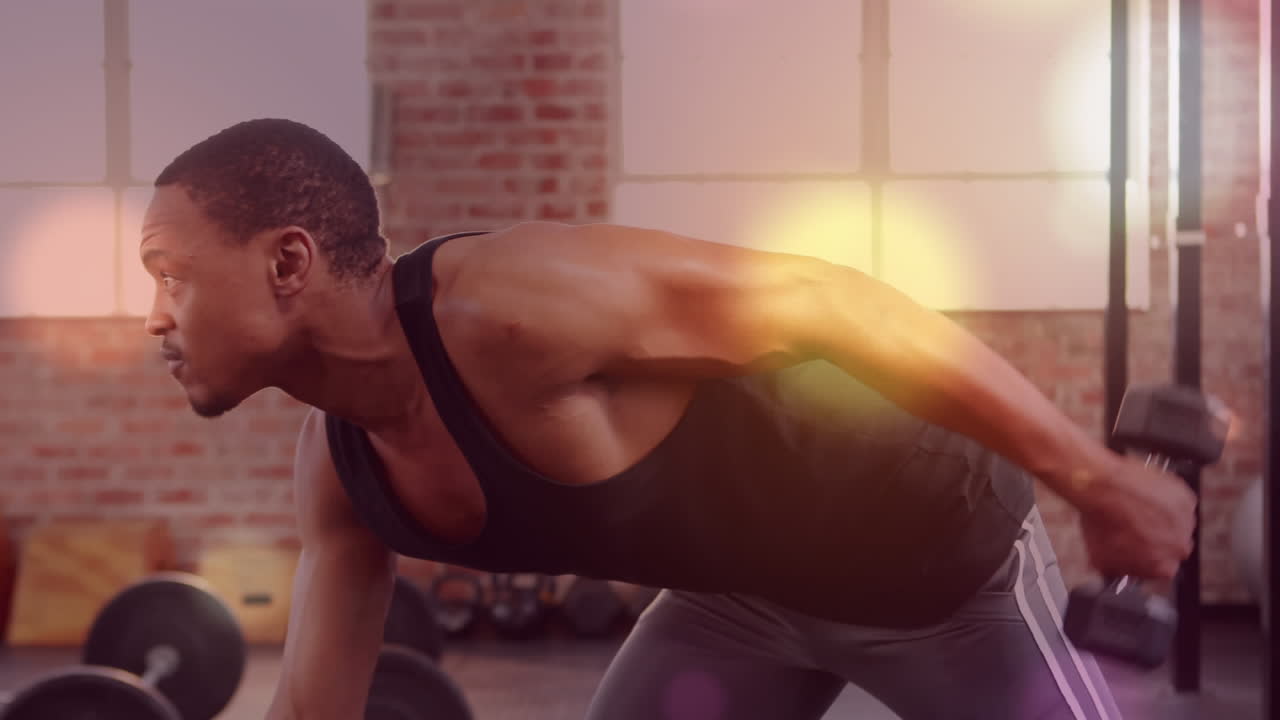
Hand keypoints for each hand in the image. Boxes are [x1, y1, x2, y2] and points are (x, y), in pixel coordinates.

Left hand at [1076, 453, 1196, 582]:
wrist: (1107, 487)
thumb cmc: (1103, 520)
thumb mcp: (1101, 558)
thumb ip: (1117, 570)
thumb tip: (1117, 570)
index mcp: (1162, 568)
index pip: (1159, 569)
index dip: (1145, 558)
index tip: (1136, 549)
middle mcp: (1180, 548)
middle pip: (1170, 547)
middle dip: (1155, 539)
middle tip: (1135, 527)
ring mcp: (1186, 523)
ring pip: (1176, 525)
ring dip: (1161, 519)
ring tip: (1138, 509)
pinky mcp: (1186, 499)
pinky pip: (1177, 503)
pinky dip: (1166, 500)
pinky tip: (1146, 497)